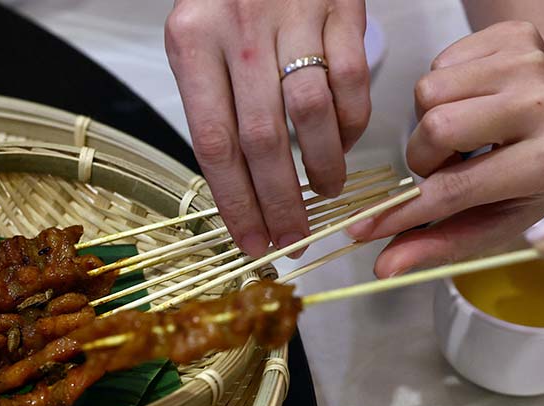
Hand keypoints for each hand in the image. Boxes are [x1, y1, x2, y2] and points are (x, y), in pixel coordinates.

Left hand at [165, 0, 370, 257]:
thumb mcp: (197, 38)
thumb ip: (212, 101)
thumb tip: (238, 183)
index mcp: (191, 43)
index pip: (213, 144)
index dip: (235, 203)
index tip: (252, 243)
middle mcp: (239, 32)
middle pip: (262, 141)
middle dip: (279, 203)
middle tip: (293, 240)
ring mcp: (292, 17)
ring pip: (310, 114)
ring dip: (321, 167)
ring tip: (324, 194)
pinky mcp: (339, 7)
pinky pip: (349, 81)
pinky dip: (351, 123)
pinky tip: (343, 142)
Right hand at [348, 21, 543, 276]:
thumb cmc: (532, 172)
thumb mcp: (495, 217)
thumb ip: (439, 243)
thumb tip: (383, 268)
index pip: (455, 190)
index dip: (403, 212)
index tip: (363, 228)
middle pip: (435, 128)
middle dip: (424, 155)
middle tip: (444, 165)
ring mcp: (531, 63)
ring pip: (429, 92)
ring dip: (432, 119)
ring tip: (462, 132)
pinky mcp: (516, 36)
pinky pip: (440, 64)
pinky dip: (444, 90)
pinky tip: (471, 102)